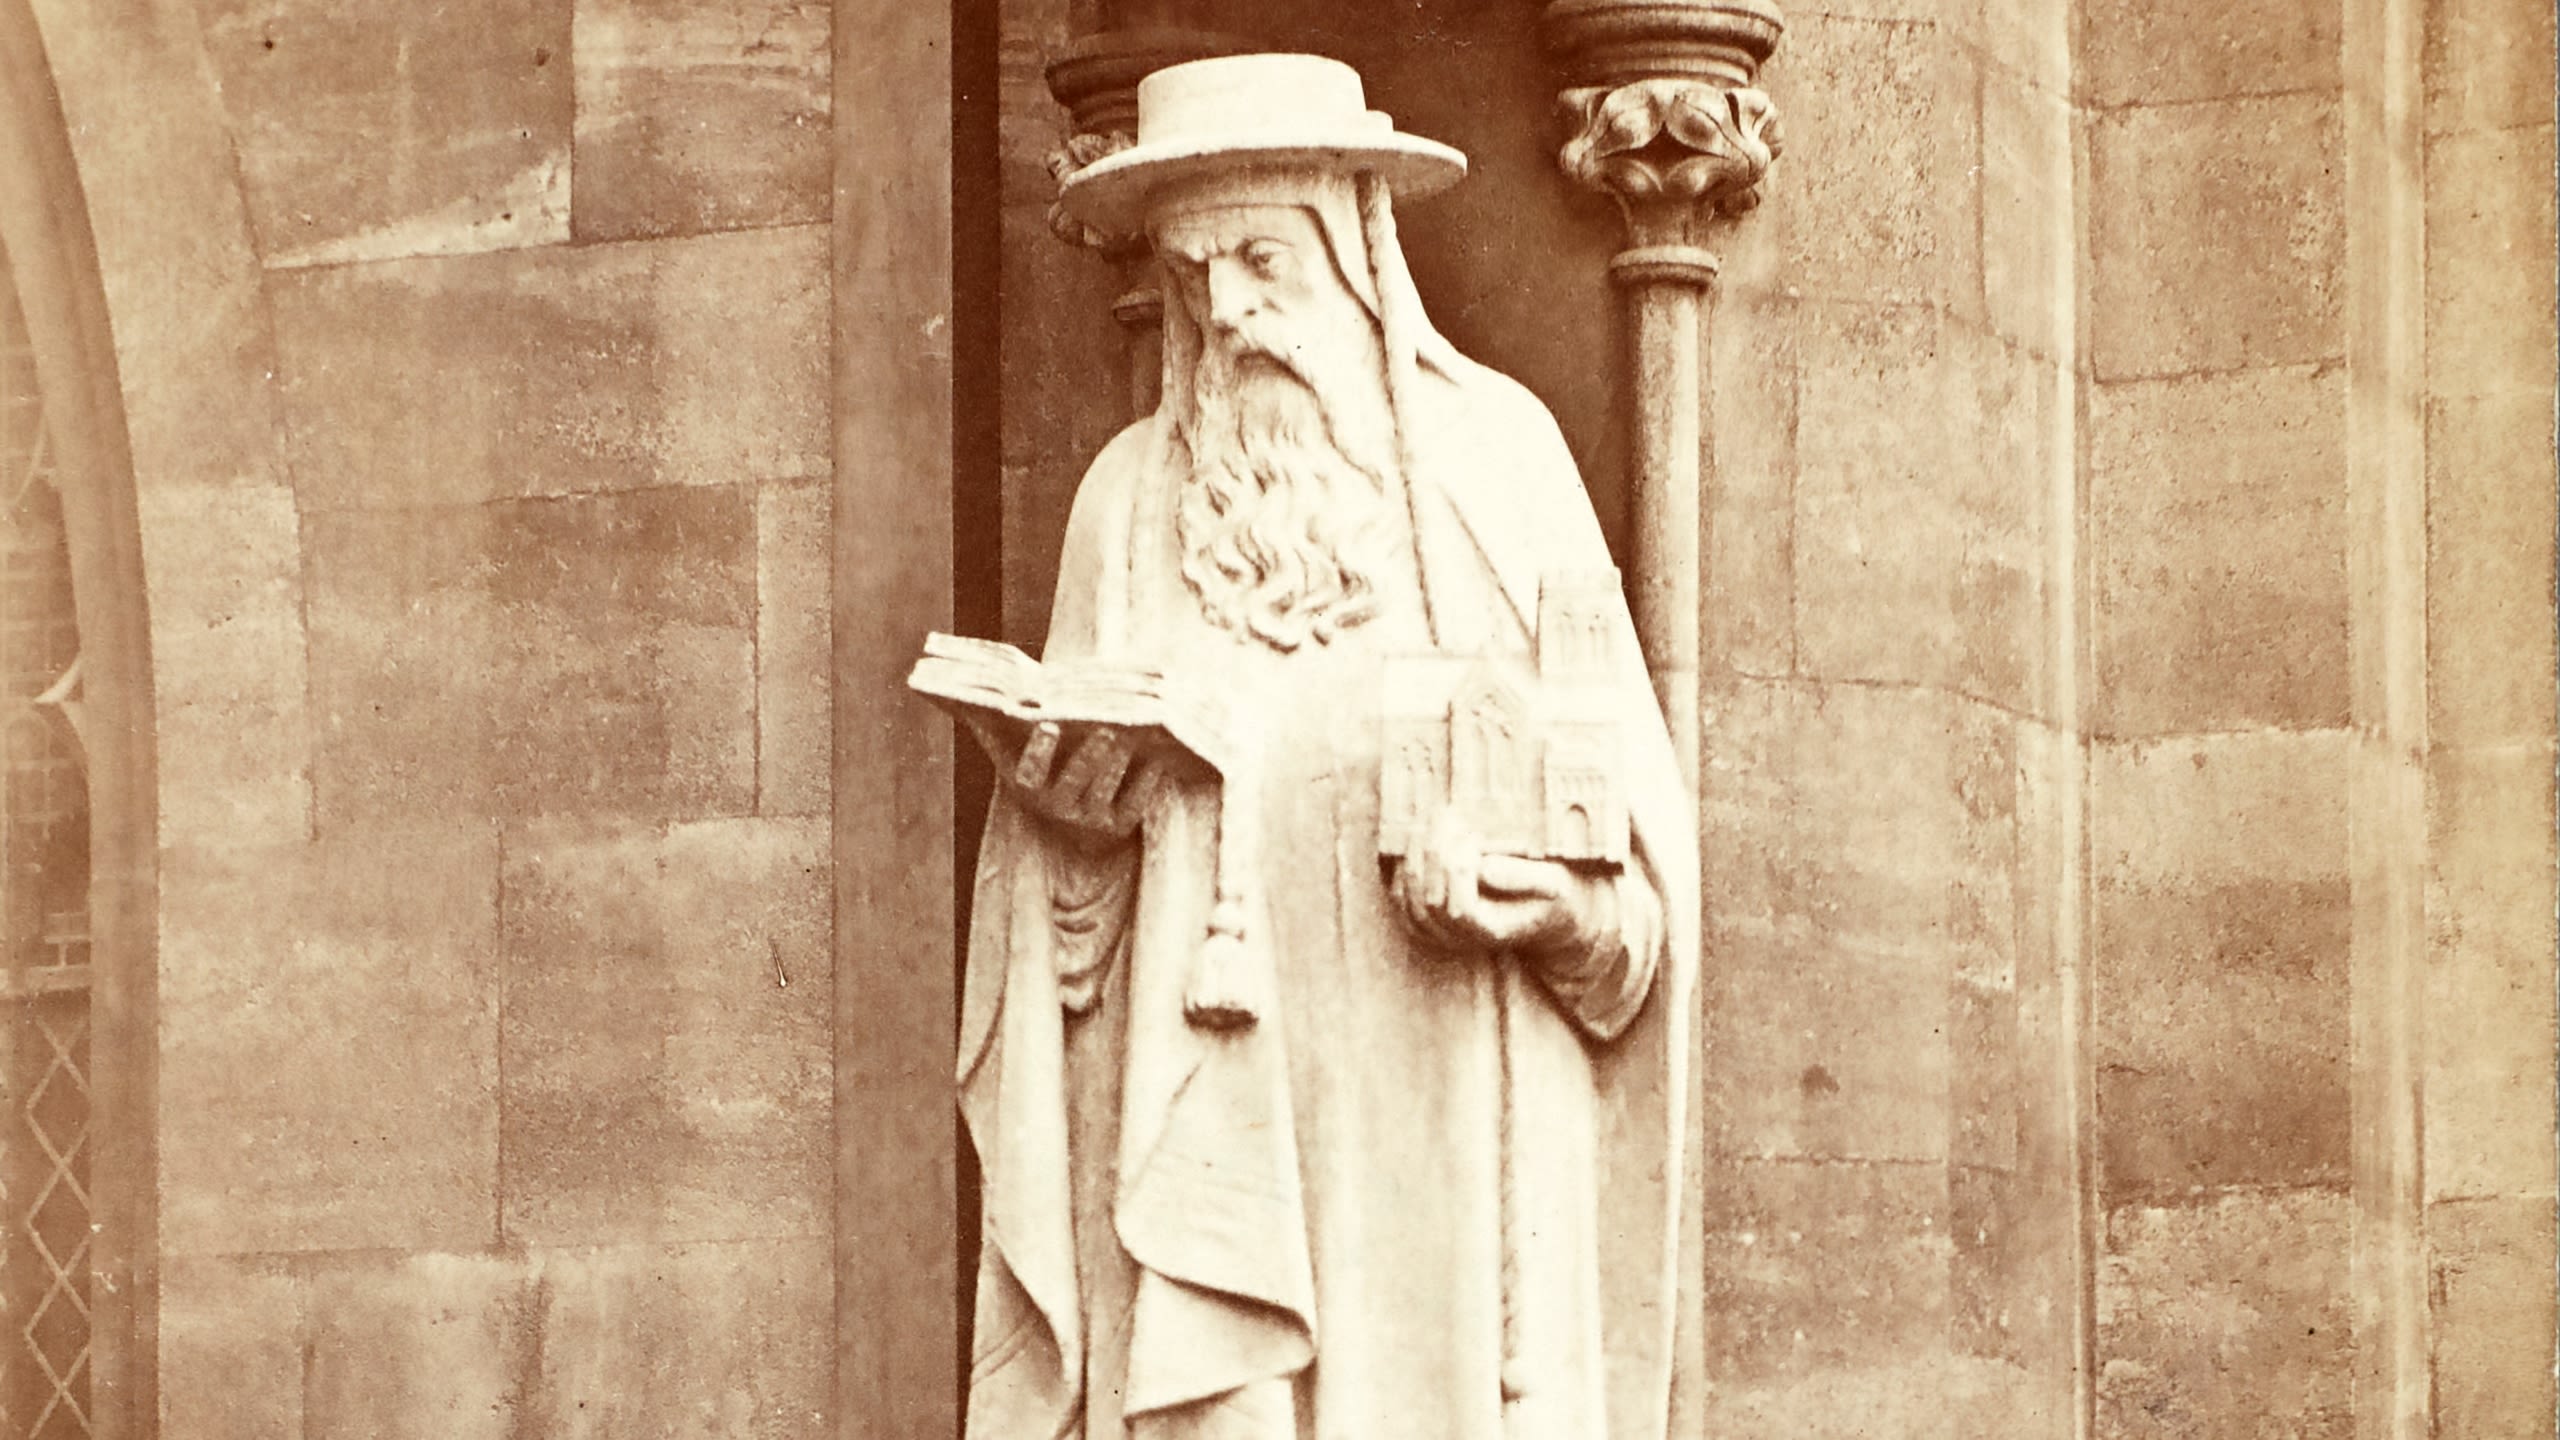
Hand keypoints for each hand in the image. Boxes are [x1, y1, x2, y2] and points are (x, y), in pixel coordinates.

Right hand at [993, 721, 1158, 854]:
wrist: (1075, 826)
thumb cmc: (1044, 770)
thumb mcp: (1017, 756)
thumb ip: (997, 728)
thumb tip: (956, 692)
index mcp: (1029, 788)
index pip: (1029, 774)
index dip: (1038, 753)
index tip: (1049, 726)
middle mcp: (1055, 808)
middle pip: (1071, 782)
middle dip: (1088, 756)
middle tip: (1106, 730)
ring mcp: (1087, 820)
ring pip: (1102, 792)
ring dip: (1116, 764)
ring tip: (1131, 737)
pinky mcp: (1117, 827)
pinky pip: (1132, 807)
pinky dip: (1145, 783)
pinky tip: (1156, 759)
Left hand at [1387, 810, 1602, 955]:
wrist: (1550, 913)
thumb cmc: (1556, 895)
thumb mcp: (1556, 884)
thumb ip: (1524, 878)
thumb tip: (1482, 869)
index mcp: (1493, 931)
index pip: (1460, 909)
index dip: (1460, 872)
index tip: (1475, 836)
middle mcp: (1461, 937)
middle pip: (1429, 901)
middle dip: (1436, 852)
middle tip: (1451, 814)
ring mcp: (1439, 928)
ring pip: (1409, 895)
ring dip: (1417, 851)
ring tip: (1437, 818)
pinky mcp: (1426, 910)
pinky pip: (1401, 889)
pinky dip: (1406, 859)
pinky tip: (1422, 832)